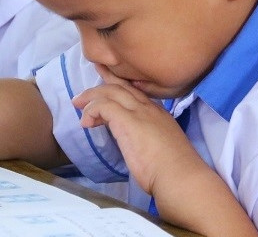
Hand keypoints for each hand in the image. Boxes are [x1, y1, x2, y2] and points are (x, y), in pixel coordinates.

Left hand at [72, 65, 202, 194]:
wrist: (179, 176)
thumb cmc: (172, 170)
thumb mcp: (161, 147)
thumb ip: (147, 139)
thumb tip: (135, 143)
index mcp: (158, 113)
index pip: (135, 92)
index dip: (118, 86)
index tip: (105, 81)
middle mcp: (149, 108)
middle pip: (121, 87)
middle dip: (100, 84)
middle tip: (83, 93)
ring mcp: (139, 112)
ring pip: (110, 92)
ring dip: (91, 97)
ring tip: (78, 105)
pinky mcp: (127, 121)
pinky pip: (103, 106)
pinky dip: (91, 110)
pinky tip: (86, 122)